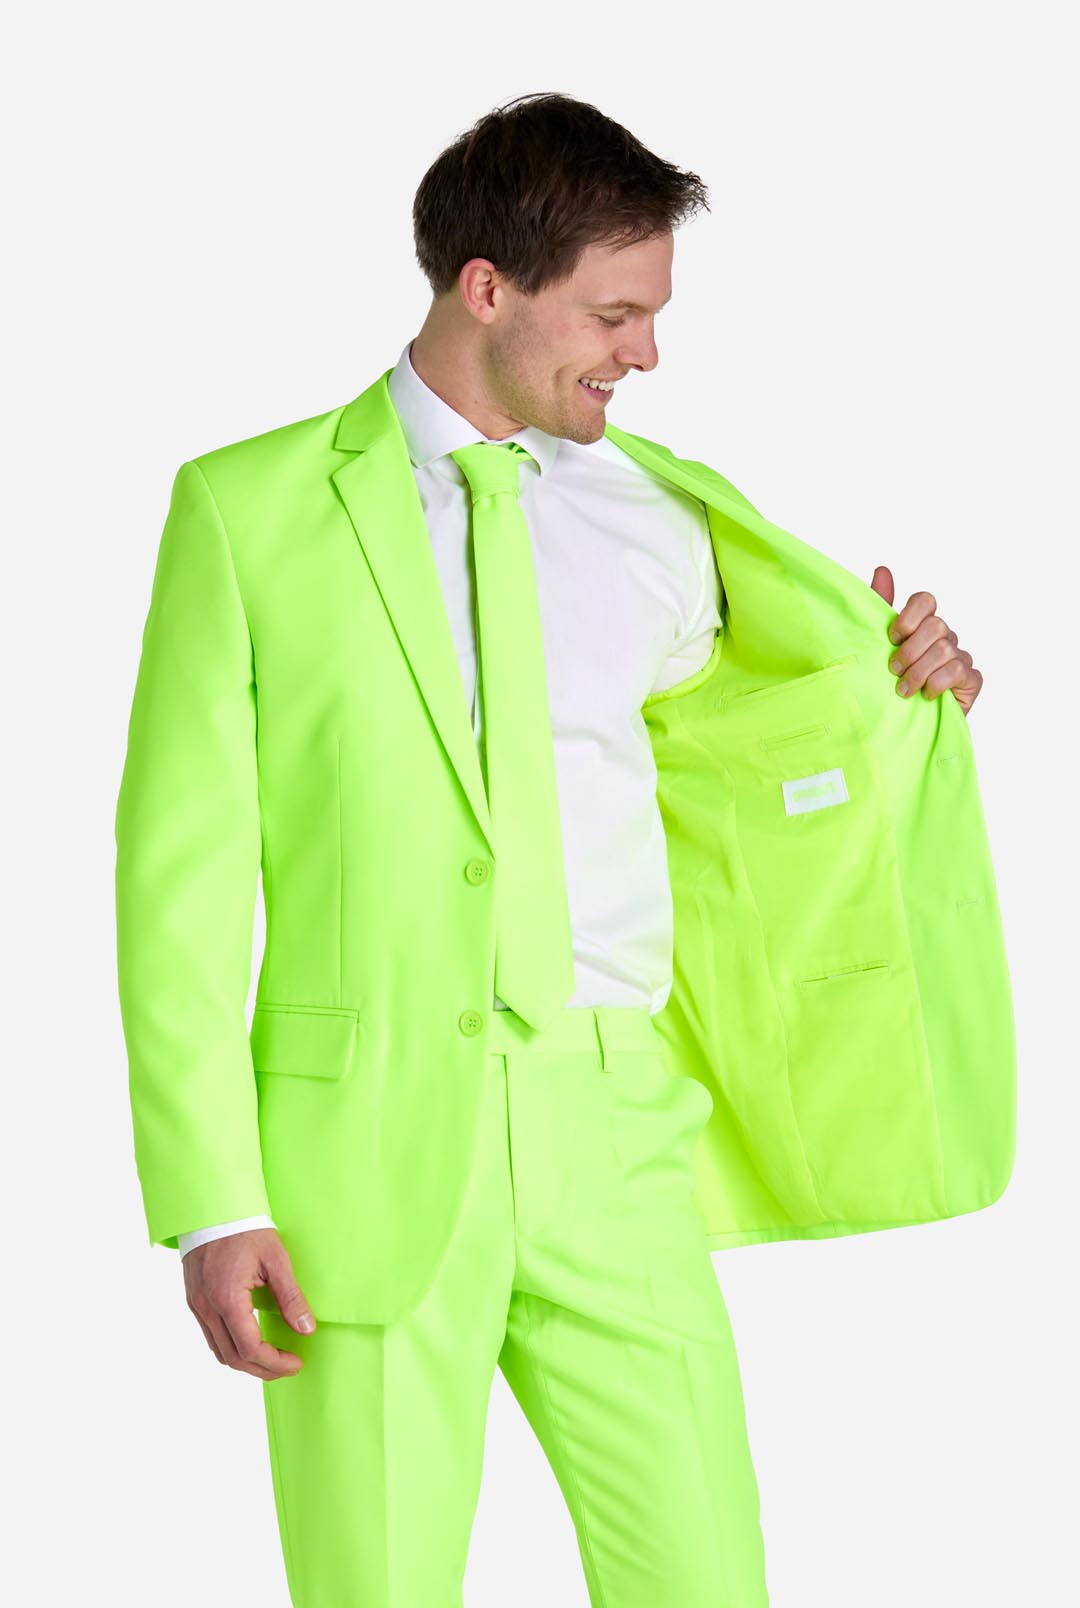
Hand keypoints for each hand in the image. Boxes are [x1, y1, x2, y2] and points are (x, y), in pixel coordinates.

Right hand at [183, 1227, 315, 1378]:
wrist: (212, 1208)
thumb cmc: (244, 1228)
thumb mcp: (275, 1258)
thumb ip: (291, 1296)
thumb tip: (306, 1329)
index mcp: (227, 1298)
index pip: (250, 1348)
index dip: (275, 1363)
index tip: (295, 1363)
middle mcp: (207, 1308)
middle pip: (233, 1358)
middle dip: (263, 1369)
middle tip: (288, 1367)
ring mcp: (197, 1306)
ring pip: (220, 1352)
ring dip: (247, 1363)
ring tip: (273, 1359)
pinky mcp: (194, 1301)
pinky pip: (211, 1337)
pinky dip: (232, 1348)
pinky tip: (251, 1342)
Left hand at [869, 567, 982, 716]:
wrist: (904, 728)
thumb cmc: (889, 686)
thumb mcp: (877, 648)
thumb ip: (878, 608)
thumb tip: (883, 570)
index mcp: (922, 626)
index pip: (925, 601)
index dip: (908, 617)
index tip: (892, 639)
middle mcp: (945, 637)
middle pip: (935, 625)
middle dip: (909, 650)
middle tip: (894, 670)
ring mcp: (960, 657)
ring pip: (944, 649)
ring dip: (918, 672)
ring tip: (903, 690)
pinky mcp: (972, 679)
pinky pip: (957, 670)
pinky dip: (936, 684)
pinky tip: (926, 696)